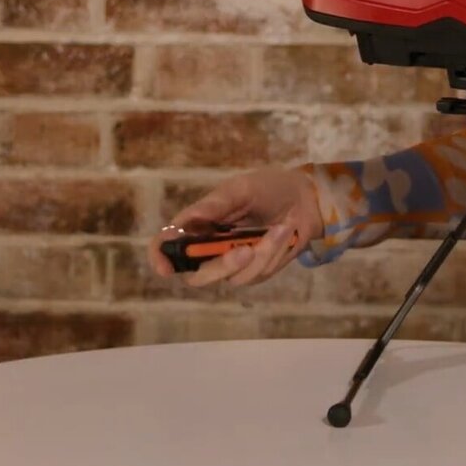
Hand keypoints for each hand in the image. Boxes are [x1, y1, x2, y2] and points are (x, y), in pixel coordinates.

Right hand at [145, 168, 323, 287]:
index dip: (160, 258)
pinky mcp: (255, 272)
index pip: (168, 246)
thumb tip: (185, 221)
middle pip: (198, 276)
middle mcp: (209, 249)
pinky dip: (274, 253)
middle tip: (245, 250)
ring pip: (234, 278)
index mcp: (197, 225)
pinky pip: (257, 274)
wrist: (305, 198)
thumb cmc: (267, 188)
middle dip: (223, 266)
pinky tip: (285, 232)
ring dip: (262, 253)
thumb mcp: (240, 189)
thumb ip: (213, 206)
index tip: (165, 267)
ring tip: (280, 227)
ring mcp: (232, 264)